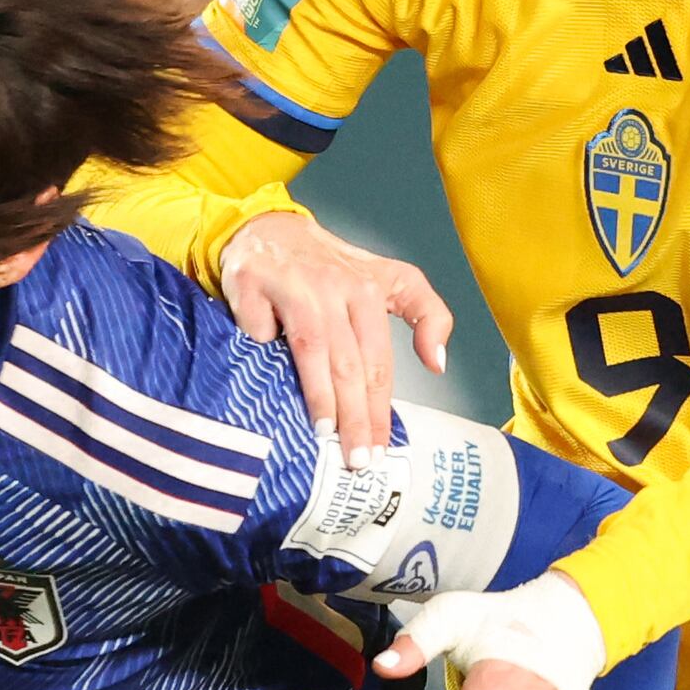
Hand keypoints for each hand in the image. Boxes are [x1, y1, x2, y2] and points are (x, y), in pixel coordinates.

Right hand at [218, 211, 452, 453]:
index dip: (380, 408)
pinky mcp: (251, 283)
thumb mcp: (390, 280)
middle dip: (356, 415)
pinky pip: (260, 329)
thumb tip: (438, 363)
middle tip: (355, 458)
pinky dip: (263, 352)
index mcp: (370, 289)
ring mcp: (293, 284)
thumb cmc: (328, 267)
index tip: (379, 447)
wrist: (269, 230)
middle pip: (350, 361)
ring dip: (320, 395)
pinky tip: (268, 384)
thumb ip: (427, 314)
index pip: (380, 361)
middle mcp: (334, 286)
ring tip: (324, 434)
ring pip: (313, 349)